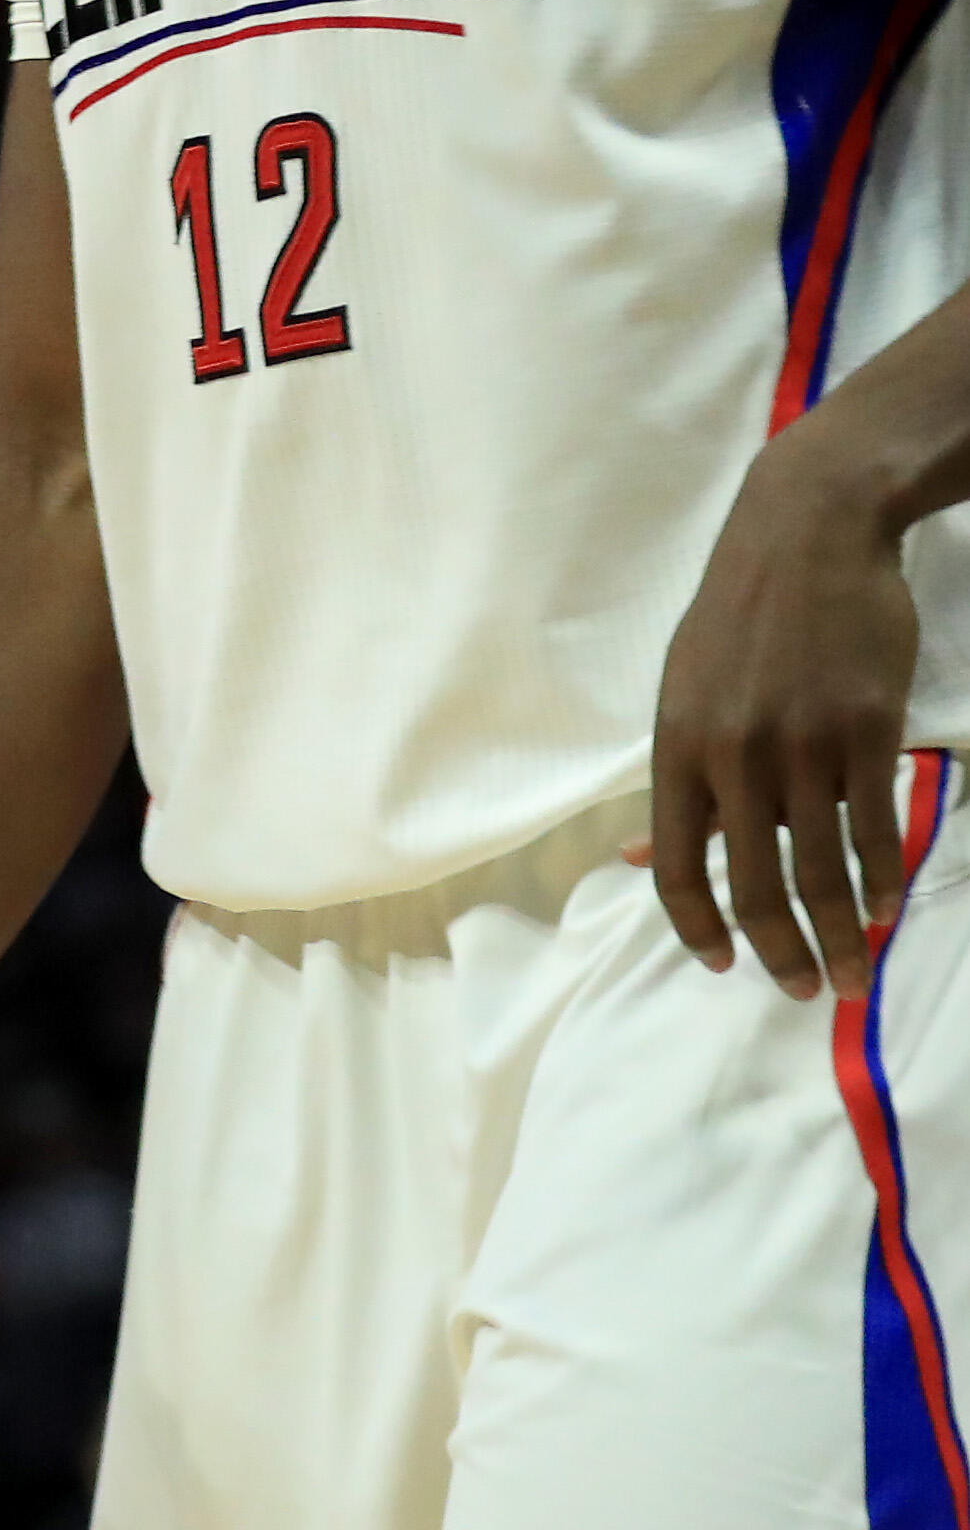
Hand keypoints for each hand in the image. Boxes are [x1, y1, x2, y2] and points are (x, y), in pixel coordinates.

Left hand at [637, 436, 916, 1001]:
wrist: (805, 537)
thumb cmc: (738, 621)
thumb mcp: (681, 693)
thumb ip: (675, 780)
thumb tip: (640, 860)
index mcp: (677, 748)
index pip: (678, 863)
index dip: (698, 925)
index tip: (725, 965)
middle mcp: (732, 755)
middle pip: (753, 880)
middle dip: (780, 950)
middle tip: (803, 992)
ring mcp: (801, 744)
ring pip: (820, 866)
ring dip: (841, 932)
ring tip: (852, 974)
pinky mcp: (865, 730)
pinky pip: (874, 826)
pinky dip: (883, 878)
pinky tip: (888, 907)